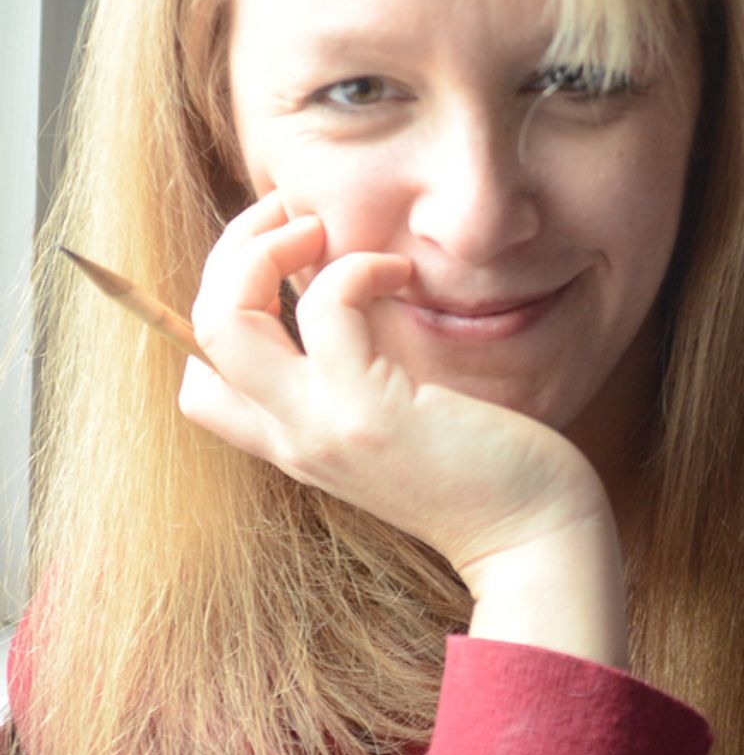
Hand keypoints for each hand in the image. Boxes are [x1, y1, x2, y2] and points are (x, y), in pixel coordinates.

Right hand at [178, 195, 627, 664]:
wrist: (533, 537)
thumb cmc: (485, 473)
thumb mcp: (398, 426)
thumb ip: (359, 384)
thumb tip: (349, 308)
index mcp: (295, 440)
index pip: (200, 377)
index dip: (220, 303)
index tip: (282, 264)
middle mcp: (294, 436)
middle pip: (199, 330)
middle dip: (230, 252)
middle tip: (291, 217)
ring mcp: (324, 426)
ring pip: (226, 320)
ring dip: (264, 249)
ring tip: (321, 230)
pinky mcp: (372, 412)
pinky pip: (327, 309)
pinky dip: (355, 268)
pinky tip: (400, 272)